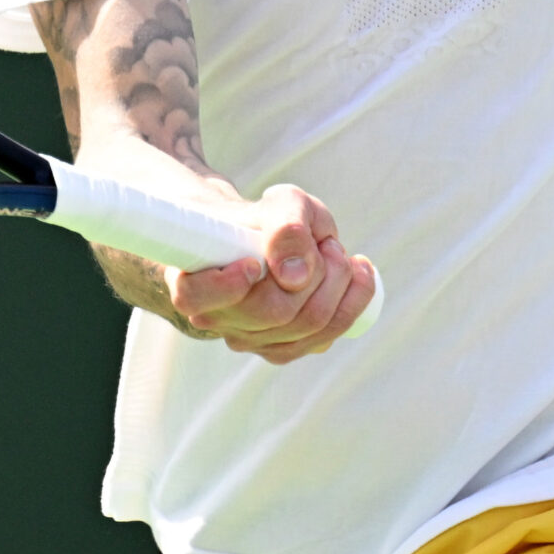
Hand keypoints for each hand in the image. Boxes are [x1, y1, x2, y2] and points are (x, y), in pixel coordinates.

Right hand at [165, 185, 377, 364]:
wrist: (266, 240)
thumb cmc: (267, 220)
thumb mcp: (280, 204)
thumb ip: (286, 227)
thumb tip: (295, 276)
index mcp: (195, 280)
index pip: (195, 297)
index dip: (226, 285)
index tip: (252, 262)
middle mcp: (216, 319)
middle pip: (274, 311)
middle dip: (316, 271)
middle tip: (324, 243)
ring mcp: (248, 340)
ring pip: (306, 326)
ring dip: (338, 283)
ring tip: (336, 252)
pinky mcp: (281, 349)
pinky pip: (323, 339)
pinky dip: (352, 303)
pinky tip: (359, 274)